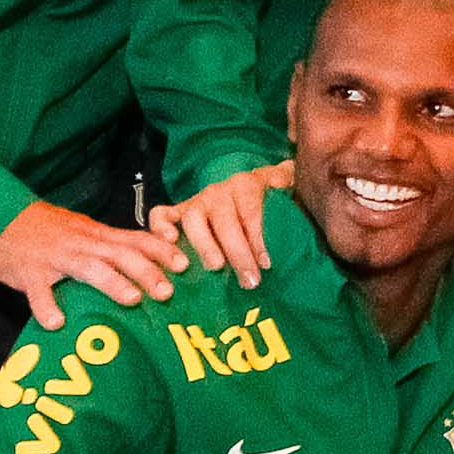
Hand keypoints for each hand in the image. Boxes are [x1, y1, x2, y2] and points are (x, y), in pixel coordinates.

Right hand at [0, 200, 188, 330]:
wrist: (0, 217)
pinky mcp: (29, 273)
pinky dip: (47, 306)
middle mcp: (83, 244)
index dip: (162, 250)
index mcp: (98, 235)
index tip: (185, 264)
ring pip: (89, 268)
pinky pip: (38, 291)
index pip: (137, 240)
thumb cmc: (48, 230)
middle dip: (147, 271)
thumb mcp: (84, 232)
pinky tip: (57, 322)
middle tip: (168, 291)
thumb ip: (110, 245)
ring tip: (133, 300)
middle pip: (121, 254)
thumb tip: (146, 261)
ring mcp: (56, 258)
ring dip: (113, 283)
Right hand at [148, 160, 292, 288]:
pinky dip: (162, 227)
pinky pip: (161, 215)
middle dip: (237, 251)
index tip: (266, 263)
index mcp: (245, 184)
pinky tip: (172, 243)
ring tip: (216, 268)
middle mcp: (218, 190)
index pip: (251, 211)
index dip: (258, 238)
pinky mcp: (176, 213)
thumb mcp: (283, 192)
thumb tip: (291, 173)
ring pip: (193, 218)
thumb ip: (286, 185)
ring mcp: (195, 201)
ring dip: (204, 244)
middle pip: (224, 219)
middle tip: (248, 280)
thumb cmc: (266, 202)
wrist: (244, 195)